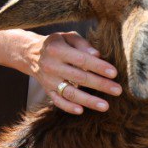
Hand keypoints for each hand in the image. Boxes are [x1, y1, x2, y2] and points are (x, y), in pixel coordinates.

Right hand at [0, 29, 122, 113]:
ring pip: (69, 93)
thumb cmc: (57, 43)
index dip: (98, 67)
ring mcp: (48, 80)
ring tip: (105, 106)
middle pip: (79, 77)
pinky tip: (82, 110)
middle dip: (100, 84)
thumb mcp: (67, 37)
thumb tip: (97, 55)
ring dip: (88, 100)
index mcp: (57, 50)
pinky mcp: (47, 90)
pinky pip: (57, 101)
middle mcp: (51, 66)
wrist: (30, 53)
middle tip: (118, 90)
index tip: (114, 73)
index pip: (81, 59)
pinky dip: (68, 107)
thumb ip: (82, 44)